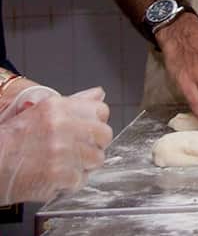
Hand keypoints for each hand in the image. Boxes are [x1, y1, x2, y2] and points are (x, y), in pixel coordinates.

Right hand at [0, 87, 111, 203]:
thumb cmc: (12, 141)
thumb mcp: (41, 113)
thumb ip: (75, 104)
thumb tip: (99, 94)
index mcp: (58, 107)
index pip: (101, 110)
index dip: (95, 124)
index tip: (86, 133)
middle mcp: (62, 125)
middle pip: (105, 135)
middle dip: (93, 145)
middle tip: (75, 152)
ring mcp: (62, 150)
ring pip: (97, 159)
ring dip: (83, 166)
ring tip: (62, 165)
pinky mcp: (58, 173)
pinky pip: (80, 180)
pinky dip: (68, 183)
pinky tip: (53, 178)